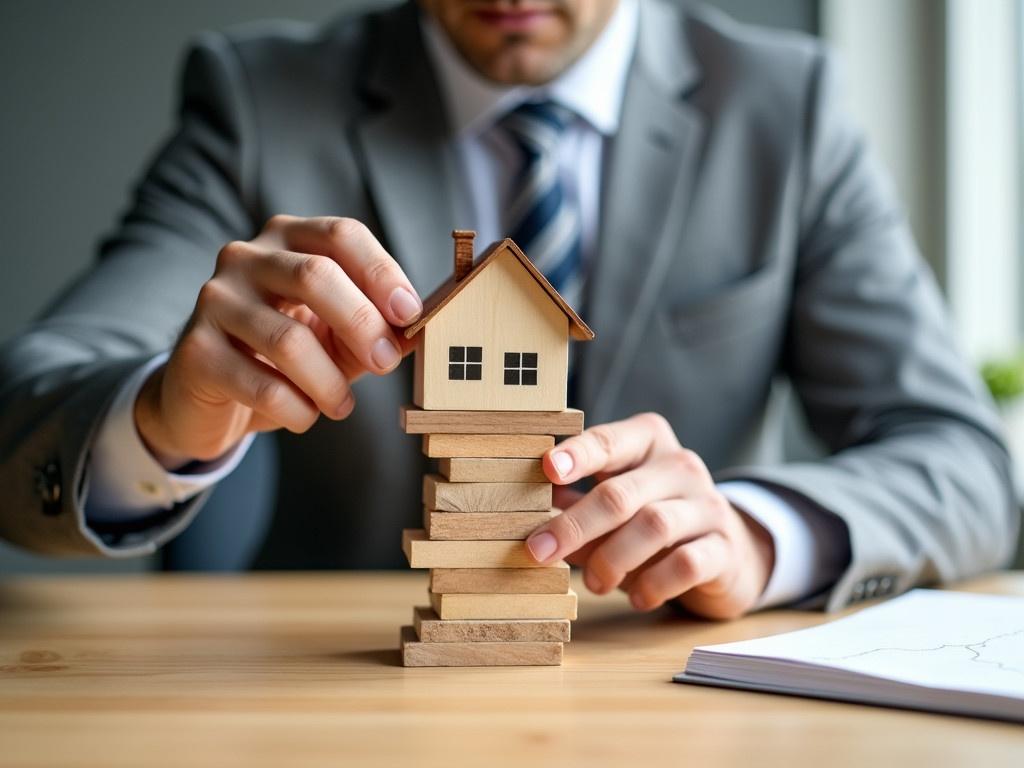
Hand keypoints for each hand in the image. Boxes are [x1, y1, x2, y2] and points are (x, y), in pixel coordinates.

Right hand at [135, 216, 421, 467]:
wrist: (210, 396)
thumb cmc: (286, 357)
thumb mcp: (339, 337)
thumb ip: (378, 329)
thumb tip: (422, 330)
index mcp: (288, 239)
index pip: (341, 235)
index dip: (382, 273)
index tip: (410, 314)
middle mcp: (245, 257)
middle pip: (315, 275)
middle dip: (362, 324)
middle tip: (386, 363)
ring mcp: (214, 300)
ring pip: (288, 339)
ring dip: (329, 382)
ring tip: (341, 405)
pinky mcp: (195, 351)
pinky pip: (261, 385)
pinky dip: (296, 409)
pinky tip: (304, 416)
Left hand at [527, 413, 774, 618]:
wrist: (726, 551)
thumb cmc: (650, 518)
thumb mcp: (614, 501)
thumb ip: (573, 500)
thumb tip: (519, 510)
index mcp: (648, 441)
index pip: (610, 440)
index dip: (578, 453)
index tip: (547, 468)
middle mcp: (681, 466)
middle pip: (621, 493)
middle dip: (575, 525)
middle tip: (539, 552)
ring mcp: (708, 505)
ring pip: (653, 526)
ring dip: (612, 559)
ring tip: (593, 584)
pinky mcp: (724, 547)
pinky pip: (686, 563)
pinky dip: (653, 583)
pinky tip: (637, 598)